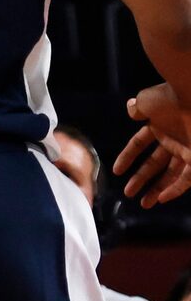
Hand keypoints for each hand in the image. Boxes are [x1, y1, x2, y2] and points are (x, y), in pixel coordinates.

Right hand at [112, 82, 190, 206]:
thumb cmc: (171, 97)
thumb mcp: (148, 101)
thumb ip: (137, 108)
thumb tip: (130, 109)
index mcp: (159, 125)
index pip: (139, 144)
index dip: (127, 157)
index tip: (117, 171)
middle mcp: (172, 140)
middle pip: (154, 164)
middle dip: (141, 179)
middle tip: (128, 193)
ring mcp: (185, 151)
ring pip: (170, 176)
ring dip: (156, 190)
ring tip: (144, 204)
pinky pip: (186, 180)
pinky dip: (174, 190)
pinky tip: (162, 199)